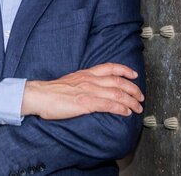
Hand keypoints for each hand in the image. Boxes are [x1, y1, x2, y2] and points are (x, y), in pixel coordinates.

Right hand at [21, 63, 143, 118]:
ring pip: (118, 93)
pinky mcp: (87, 103)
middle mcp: (90, 80)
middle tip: (141, 96)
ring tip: (138, 107)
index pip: (110, 67)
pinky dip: (121, 108)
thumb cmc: (51, 92)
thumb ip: (82, 84)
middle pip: (118, 81)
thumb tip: (91, 90)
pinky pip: (109, 105)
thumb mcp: (70, 82)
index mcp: (85, 73)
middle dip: (133, 89)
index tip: (134, 75)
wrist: (40, 95)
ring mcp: (89, 91)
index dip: (124, 70)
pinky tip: (126, 113)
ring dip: (131, 101)